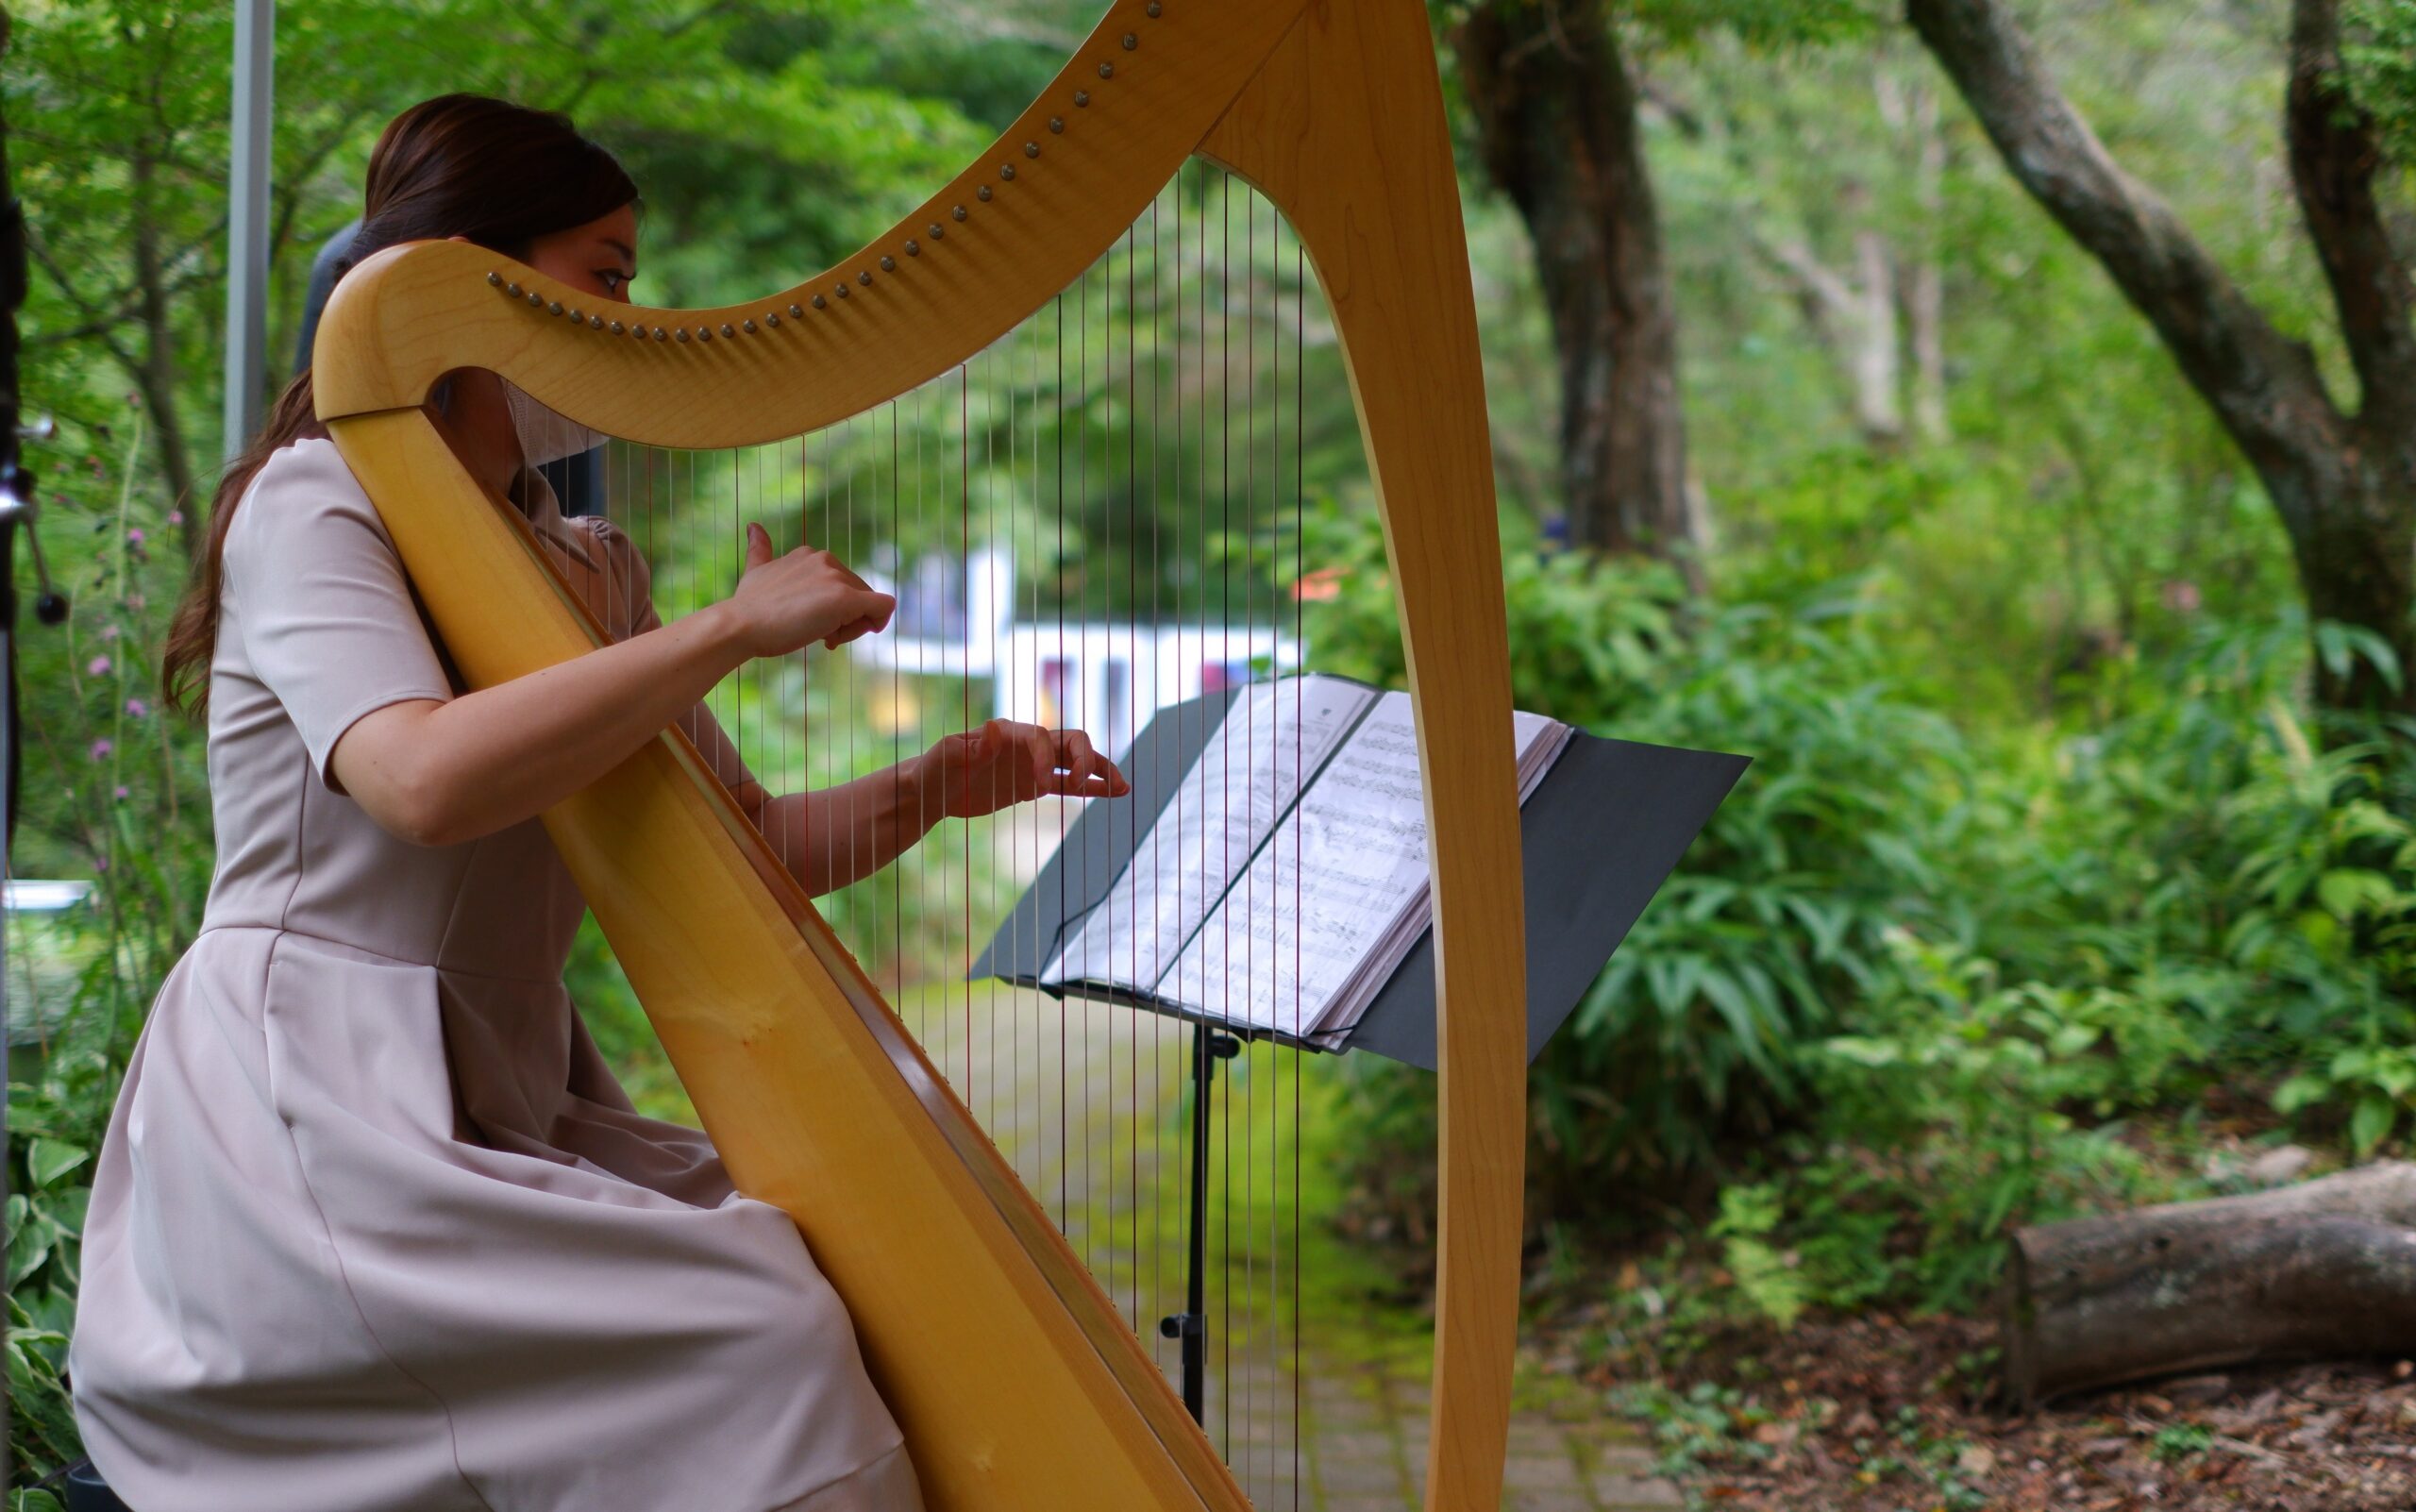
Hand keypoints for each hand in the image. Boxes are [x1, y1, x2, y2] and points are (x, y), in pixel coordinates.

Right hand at [721, 524, 894, 656]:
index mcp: (809, 555)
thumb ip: (759, 550)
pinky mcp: (845, 598)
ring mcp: (836, 577)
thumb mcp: (755, 571)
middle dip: (846, 620)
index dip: (834, 609)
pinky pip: (884, 608)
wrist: (739, 625)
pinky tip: (845, 636)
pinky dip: (877, 624)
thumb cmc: (747, 607)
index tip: (813, 624)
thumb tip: (753, 526)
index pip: (841, 584)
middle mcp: (825, 559)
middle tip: (820, 637)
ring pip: (870, 605)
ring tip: (820, 636)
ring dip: (851, 628)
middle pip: (859, 594)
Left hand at [916, 719, 1131, 818]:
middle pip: (1069, 741)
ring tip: (1123, 788)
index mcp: (1007, 732)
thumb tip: (995, 728)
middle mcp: (1026, 743)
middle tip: (1083, 784)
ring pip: (1076, 761)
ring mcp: (1033, 763)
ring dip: (1100, 771)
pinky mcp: (1033, 784)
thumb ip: (971, 746)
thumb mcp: (946, 758)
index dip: (1045, 758)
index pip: (1039, 737)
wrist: (930, 791)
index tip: (1040, 785)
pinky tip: (1112, 794)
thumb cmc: (932, 771)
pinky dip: (1090, 787)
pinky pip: (1068, 785)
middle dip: (1085, 758)